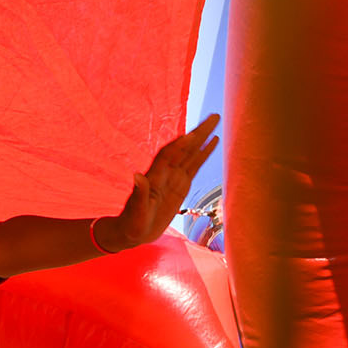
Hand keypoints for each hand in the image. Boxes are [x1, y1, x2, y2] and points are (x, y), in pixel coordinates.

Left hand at [112, 114, 219, 248]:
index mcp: (154, 177)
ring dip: (203, 138)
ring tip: (215, 121)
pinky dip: (204, 153)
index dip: (179, 146)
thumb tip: (137, 175)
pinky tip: (213, 142)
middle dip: (197, 133)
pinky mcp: (181, 185)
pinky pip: (194, 166)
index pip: (169, 156)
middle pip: (183, 148)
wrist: (133, 231)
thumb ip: (140, 193)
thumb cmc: (132, 223)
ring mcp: (174, 177)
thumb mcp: (136, 211)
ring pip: (191, 153)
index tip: (192, 135)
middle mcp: (165, 173)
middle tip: (213, 116)